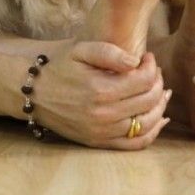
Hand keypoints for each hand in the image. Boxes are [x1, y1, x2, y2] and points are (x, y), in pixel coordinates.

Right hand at [34, 42, 171, 148]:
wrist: (34, 94)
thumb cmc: (59, 68)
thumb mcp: (79, 51)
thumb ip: (108, 52)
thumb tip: (135, 61)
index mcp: (100, 89)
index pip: (144, 80)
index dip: (151, 66)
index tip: (147, 57)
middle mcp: (103, 115)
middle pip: (149, 100)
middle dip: (158, 82)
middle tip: (153, 72)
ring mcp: (102, 132)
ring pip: (148, 123)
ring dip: (160, 106)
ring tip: (160, 91)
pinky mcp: (100, 143)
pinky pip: (136, 144)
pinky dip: (153, 132)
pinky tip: (158, 117)